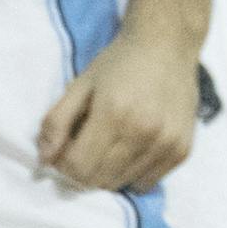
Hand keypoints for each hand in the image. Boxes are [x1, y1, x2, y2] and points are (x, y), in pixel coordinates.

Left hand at [36, 26, 197, 191]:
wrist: (168, 43)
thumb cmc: (119, 61)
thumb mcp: (81, 83)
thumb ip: (57, 121)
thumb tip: (44, 160)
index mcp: (113, 112)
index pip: (78, 168)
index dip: (64, 163)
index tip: (67, 146)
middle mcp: (143, 131)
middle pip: (99, 180)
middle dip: (84, 168)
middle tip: (88, 144)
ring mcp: (166, 143)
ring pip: (122, 184)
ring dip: (108, 171)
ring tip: (112, 142)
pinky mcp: (182, 149)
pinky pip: (147, 182)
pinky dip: (134, 172)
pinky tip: (134, 146)